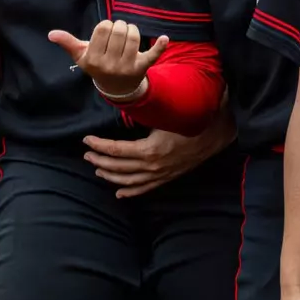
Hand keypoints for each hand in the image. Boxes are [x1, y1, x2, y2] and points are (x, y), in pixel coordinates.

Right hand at [50, 20, 167, 102]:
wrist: (116, 88)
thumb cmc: (98, 66)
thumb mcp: (81, 57)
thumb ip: (68, 44)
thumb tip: (51, 34)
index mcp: (93, 59)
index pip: (103, 28)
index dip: (106, 25)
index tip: (106, 32)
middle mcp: (109, 64)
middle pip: (119, 30)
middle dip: (120, 26)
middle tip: (118, 32)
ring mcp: (127, 67)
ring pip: (134, 37)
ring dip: (132, 30)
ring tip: (129, 34)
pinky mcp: (142, 68)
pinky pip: (153, 55)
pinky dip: (160, 46)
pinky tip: (165, 38)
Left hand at [82, 108, 232, 197]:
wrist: (213, 135)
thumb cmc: (186, 121)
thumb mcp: (162, 116)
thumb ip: (142, 115)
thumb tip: (122, 105)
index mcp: (150, 150)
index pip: (116, 150)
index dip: (99, 146)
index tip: (86, 140)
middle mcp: (153, 166)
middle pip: (118, 167)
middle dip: (100, 161)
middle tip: (86, 154)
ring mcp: (160, 175)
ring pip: (129, 181)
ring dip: (110, 176)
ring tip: (97, 170)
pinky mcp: (167, 178)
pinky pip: (145, 188)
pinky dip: (131, 191)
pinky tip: (119, 193)